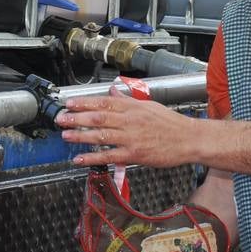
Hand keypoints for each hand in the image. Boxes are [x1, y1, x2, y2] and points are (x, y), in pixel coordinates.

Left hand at [57, 94, 195, 167]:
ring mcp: (131, 138)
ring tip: (66, 136)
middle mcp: (130, 121)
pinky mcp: (134, 154)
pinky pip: (110, 155)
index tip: (69, 103)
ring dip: (81, 135)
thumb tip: (113, 93)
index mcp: (133, 107)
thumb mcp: (149, 106)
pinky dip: (93, 157)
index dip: (84, 103)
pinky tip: (79, 158)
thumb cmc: (171, 124)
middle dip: (77, 118)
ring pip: (102, 135)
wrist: (189, 139)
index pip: (104, 102)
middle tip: (61, 119)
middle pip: (99, 117)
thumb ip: (128, 100)